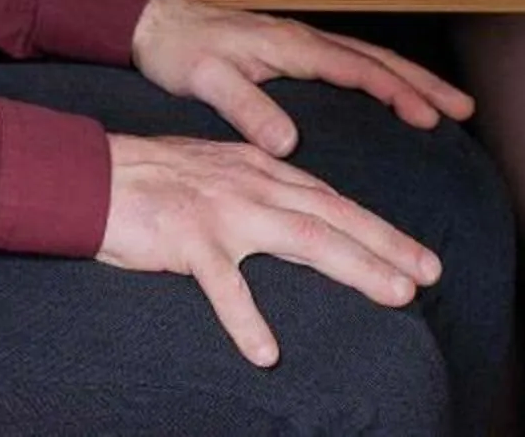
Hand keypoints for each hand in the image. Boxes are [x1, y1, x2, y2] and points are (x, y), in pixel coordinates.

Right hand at [98, 130, 441, 366]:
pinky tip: (266, 353)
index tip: (418, 256)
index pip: (335, 201)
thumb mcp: (222, 174)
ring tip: (394, 294)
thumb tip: (302, 215)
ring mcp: (224, 211)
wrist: (94, 173)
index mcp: (264, 171)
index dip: (379, 229)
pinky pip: (222, 286)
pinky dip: (245, 319)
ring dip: (355, 266)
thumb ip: (263, 192)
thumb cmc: (157, 181)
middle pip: (335, 217)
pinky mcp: (188, 240)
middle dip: (388, 245)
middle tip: (430, 273)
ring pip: (304, 239)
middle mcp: (255, 185)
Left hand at [132, 0, 475, 154]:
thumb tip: (287, 144)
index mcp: (293, 46)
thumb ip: (248, 107)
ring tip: (447, 104)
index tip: (428, 117)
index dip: (397, 93)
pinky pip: (353, 64)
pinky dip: (383, 78)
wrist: (157, 23)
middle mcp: (306, 40)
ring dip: (411, 79)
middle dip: (424, 83)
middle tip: (464, 109)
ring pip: (371, 59)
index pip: (359, 70)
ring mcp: (303, 43)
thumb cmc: (181, 50)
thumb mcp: (207, 80)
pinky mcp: (295, 51)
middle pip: (379, 60)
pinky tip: (393, 95)